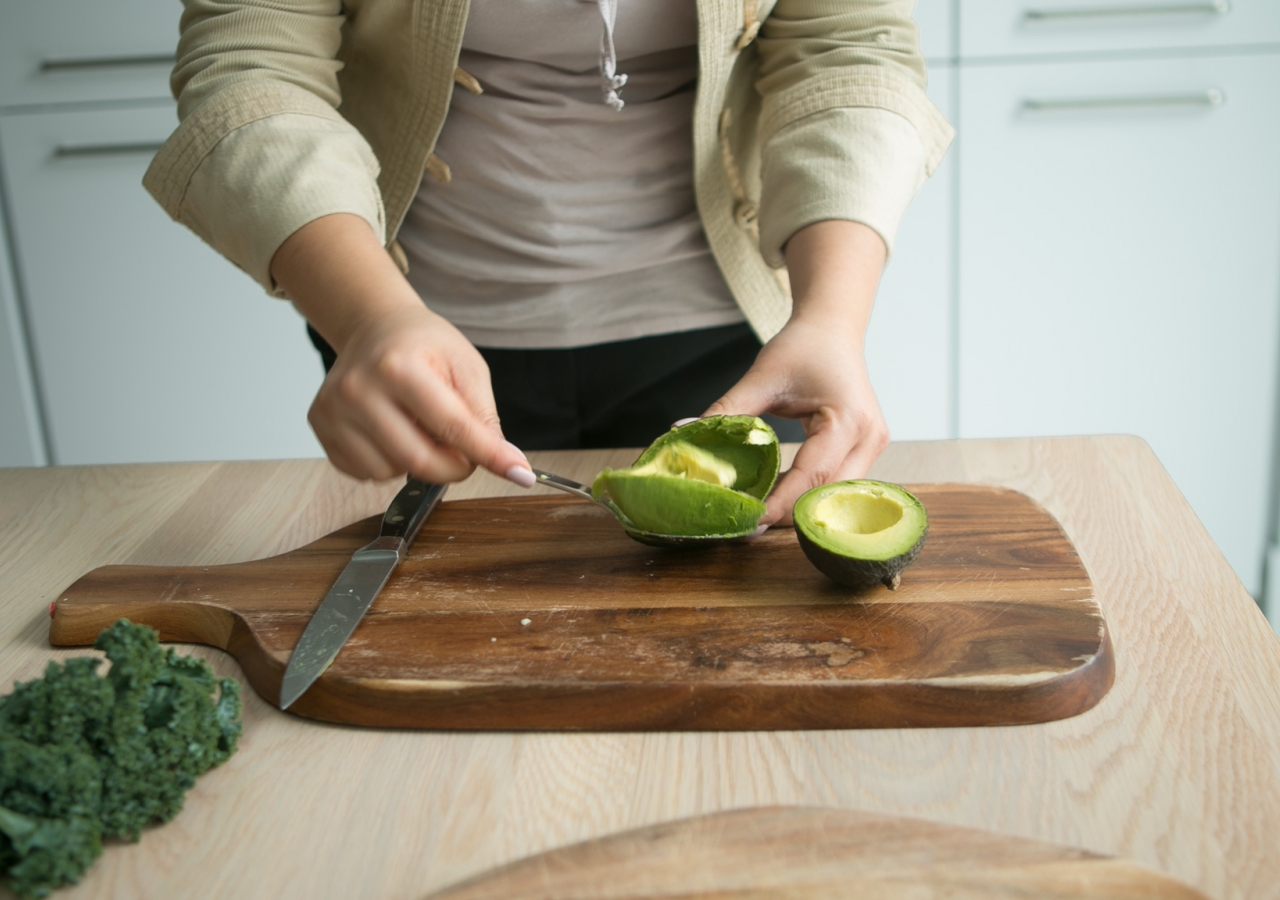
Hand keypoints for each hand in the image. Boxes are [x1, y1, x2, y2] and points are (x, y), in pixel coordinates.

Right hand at [271, 214, 533, 486]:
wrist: (373, 327)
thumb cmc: (424, 345)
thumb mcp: (466, 365)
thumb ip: (484, 415)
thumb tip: (509, 463)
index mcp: (399, 367)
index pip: (453, 426)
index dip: (490, 455)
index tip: (519, 474)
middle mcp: (358, 389)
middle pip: (420, 461)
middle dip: (455, 466)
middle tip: (465, 450)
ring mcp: (333, 411)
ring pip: (392, 472)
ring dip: (418, 461)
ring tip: (418, 425)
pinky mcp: (320, 428)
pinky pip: (366, 472)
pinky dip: (389, 462)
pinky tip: (392, 429)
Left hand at [702, 220, 888, 525]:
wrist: (831, 330)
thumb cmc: (803, 348)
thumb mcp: (762, 378)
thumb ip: (728, 410)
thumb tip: (684, 431)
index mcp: (848, 420)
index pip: (812, 475)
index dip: (780, 501)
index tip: (749, 518)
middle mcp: (869, 438)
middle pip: (826, 494)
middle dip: (788, 510)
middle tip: (746, 521)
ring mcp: (872, 447)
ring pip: (833, 495)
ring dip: (797, 503)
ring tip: (757, 508)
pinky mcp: (864, 450)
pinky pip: (835, 483)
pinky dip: (806, 491)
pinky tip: (776, 492)